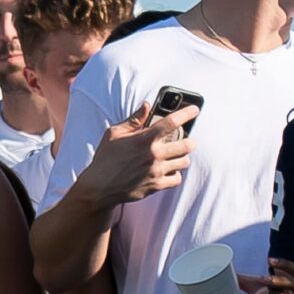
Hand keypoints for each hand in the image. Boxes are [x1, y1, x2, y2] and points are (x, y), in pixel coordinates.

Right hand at [76, 101, 195, 206]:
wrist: (98, 188)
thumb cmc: (105, 159)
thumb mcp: (114, 134)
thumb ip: (133, 120)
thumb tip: (146, 105)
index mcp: (144, 139)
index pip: (172, 122)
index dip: (187, 113)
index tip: (194, 110)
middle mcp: (153, 154)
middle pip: (187, 144)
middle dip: (188, 141)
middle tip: (184, 141)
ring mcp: (156, 171)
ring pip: (184, 161)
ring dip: (182, 158)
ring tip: (174, 157)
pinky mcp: (156, 185)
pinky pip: (177, 179)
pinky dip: (175, 175)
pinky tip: (167, 171)